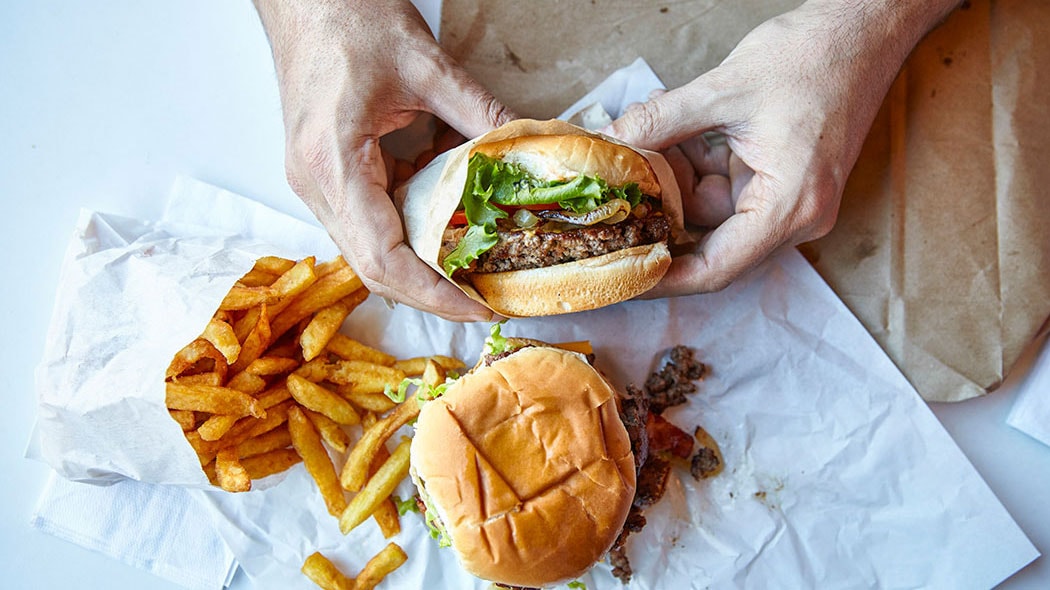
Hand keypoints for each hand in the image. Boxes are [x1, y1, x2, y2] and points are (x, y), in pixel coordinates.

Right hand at [253, 0, 514, 319]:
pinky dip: (407, 232)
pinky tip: (445, 226)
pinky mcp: (324, 175)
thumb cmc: (348, 19)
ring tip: (471, 273)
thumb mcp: (425, 65)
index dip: (432, 292)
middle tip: (482, 301)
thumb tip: (525, 149)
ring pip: (368, 251)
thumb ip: (477, 112)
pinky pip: (366, 223)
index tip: (476, 306)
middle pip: (372, 267)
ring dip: (419, 267)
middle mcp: (314, 183)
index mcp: (332, 161)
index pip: (382, 255)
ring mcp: (314, 182)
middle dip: (430, 294)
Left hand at [606, 0, 957, 295]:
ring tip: (648, 133)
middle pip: (708, 240)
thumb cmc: (813, 57)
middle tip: (615, 187)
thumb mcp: (724, 90)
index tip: (617, 274)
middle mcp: (796, 217)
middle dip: (660, 210)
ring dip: (675, 177)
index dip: (661, 277)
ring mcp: (789, 201)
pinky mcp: (779, 181)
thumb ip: (661, 122)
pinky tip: (673, 130)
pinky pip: (723, 187)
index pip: (715, 268)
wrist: (863, 30)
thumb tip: (610, 145)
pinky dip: (695, 163)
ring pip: (710, 210)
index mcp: (790, 207)